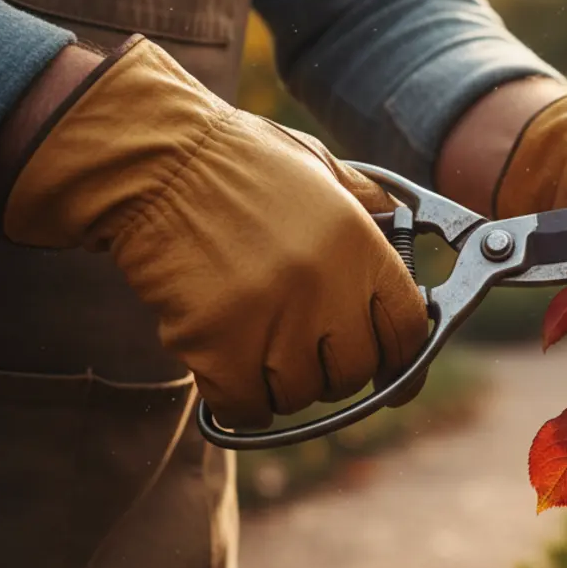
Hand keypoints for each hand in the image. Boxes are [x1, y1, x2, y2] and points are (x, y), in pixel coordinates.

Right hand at [4, 37, 427, 427]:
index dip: (403, 357)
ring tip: (262, 351)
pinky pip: (246, 406)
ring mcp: (272, 318)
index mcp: (361, 244)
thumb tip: (403, 227)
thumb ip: (368, 203)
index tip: (392, 372)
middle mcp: (326, 286)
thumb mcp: (323, 168)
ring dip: (284, 384)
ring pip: (300, 394)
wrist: (158, 164)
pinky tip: (231, 375)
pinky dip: (241, 402)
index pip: (408, 328)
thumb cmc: (240, 161)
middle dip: (335, 371)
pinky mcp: (217, 342)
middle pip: (354, 371)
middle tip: (309, 352)